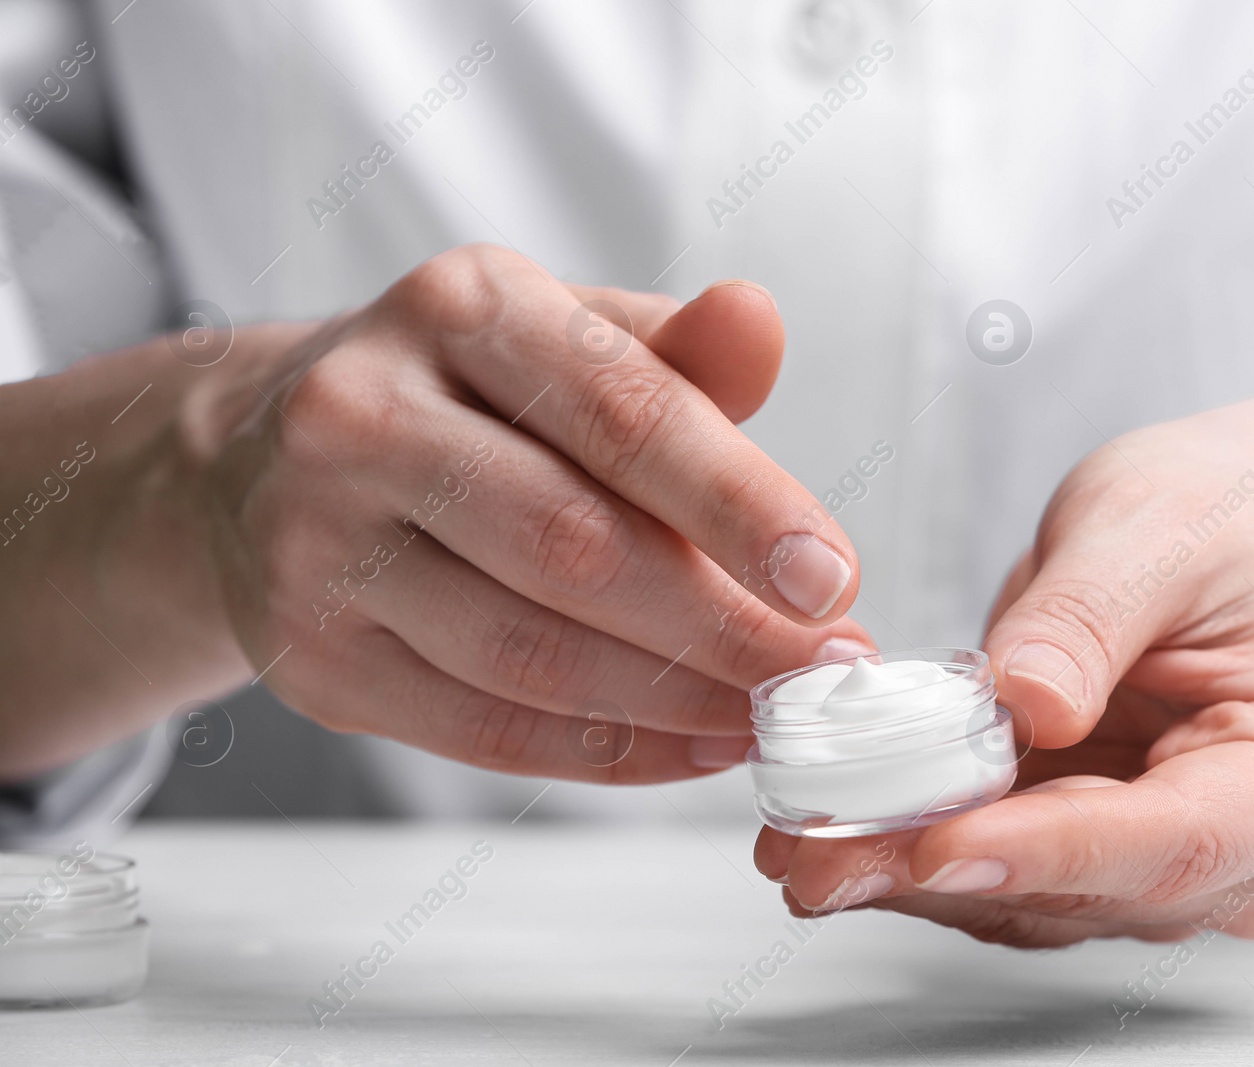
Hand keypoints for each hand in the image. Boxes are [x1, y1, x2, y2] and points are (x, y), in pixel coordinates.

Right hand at [194, 246, 870, 782]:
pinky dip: (606, 753)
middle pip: (573, 546)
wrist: (264, 455)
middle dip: (721, 625)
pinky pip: (481, 730)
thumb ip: (672, 354)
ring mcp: (317, 544)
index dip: (738, 506)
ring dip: (674, 701)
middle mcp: (362, 416)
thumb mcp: (564, 338)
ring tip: (768, 712)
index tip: (833, 580)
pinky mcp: (308, 656)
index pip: (619, 412)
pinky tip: (690, 745)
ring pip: (528, 654)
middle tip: (821, 668)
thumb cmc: (465, 395)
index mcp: (455, 307)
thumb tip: (762, 324)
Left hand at [758, 394, 1253, 945]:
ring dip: (915, 876)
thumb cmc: (1233, 514)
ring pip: (1041, 898)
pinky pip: (1014, 869)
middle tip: (817, 854)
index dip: (1052, 851)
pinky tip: (842, 830)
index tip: (940, 845)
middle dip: (945, 873)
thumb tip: (1025, 705)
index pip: (1179, 838)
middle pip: (1095, 889)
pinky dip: (924, 854)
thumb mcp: (1155, 524)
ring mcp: (1179, 857)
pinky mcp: (1106, 846)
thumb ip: (1090, 616)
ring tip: (801, 843)